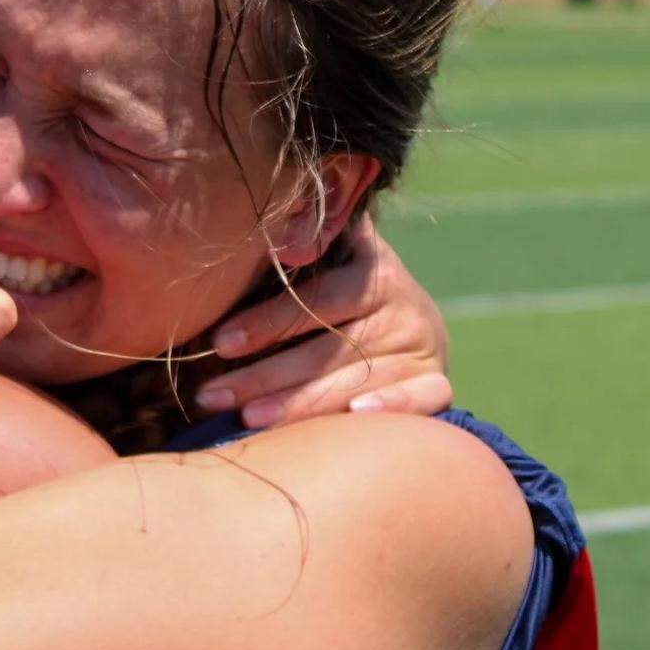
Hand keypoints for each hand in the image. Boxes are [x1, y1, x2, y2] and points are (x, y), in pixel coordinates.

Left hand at [197, 216, 451, 426]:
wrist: (417, 323)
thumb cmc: (346, 294)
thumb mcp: (333, 262)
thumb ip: (300, 251)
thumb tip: (243, 230)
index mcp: (372, 271)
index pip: (316, 299)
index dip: (268, 321)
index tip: (220, 342)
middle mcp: (401, 307)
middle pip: (327, 348)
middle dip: (263, 375)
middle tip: (212, 395)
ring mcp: (422, 347)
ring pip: (358, 380)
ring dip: (300, 405)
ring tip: (247, 419)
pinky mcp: (436, 382)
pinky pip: (422, 398)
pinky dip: (392, 406)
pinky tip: (355, 417)